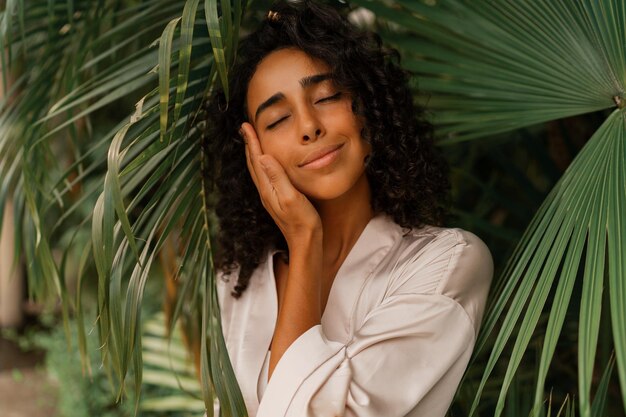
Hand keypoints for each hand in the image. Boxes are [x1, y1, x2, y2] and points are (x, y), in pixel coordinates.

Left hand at [241, 122, 321, 246]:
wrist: (306, 243)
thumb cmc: (303, 221)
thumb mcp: (292, 198)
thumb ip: (278, 177)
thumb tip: (263, 157)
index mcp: (268, 188)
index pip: (257, 160)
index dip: (252, 141)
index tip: (246, 125)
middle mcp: (266, 191)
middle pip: (253, 163)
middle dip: (249, 144)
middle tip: (245, 127)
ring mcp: (270, 196)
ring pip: (258, 170)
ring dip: (254, 154)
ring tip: (252, 141)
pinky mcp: (277, 200)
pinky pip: (265, 177)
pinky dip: (262, 165)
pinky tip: (266, 164)